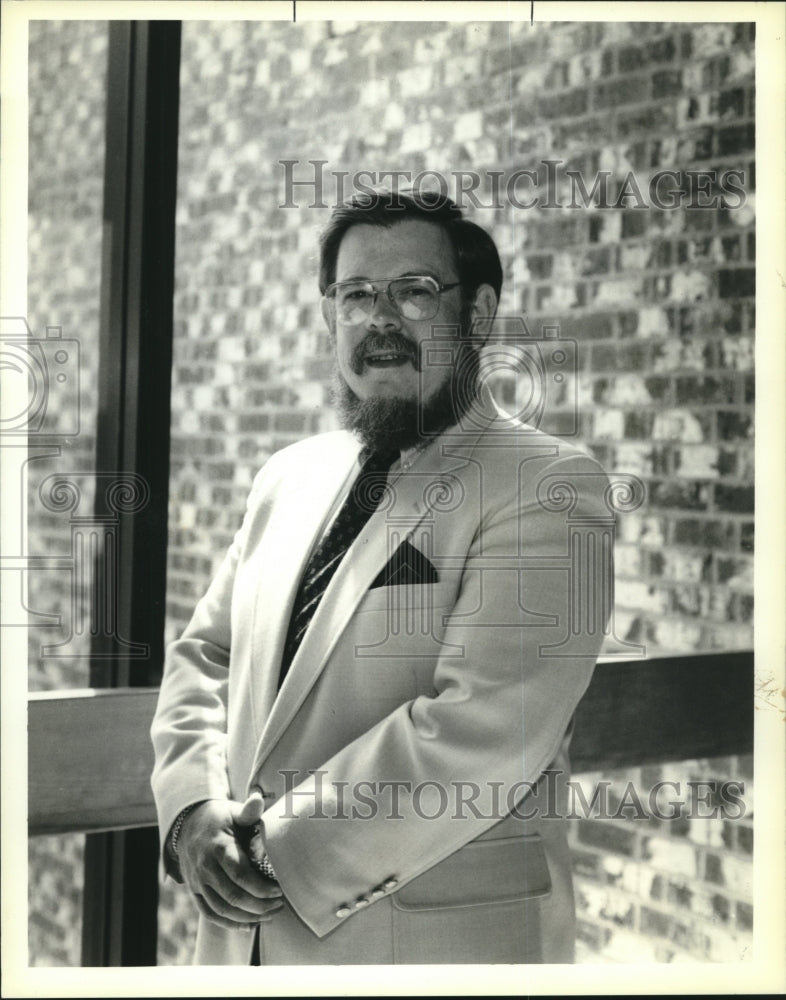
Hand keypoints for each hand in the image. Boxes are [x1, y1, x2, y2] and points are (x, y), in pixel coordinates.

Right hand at [177, 792, 283, 929]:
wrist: (187, 824)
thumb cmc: (219, 818)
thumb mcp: (233, 811)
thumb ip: (248, 810)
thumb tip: (258, 798)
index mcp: (218, 848)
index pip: (240, 875)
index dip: (261, 888)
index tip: (280, 890)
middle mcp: (205, 868)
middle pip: (233, 897)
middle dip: (259, 906)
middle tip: (280, 905)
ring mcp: (197, 882)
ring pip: (222, 910)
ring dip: (248, 917)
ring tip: (270, 915)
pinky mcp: (194, 891)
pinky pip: (210, 914)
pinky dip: (229, 924)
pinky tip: (249, 925)